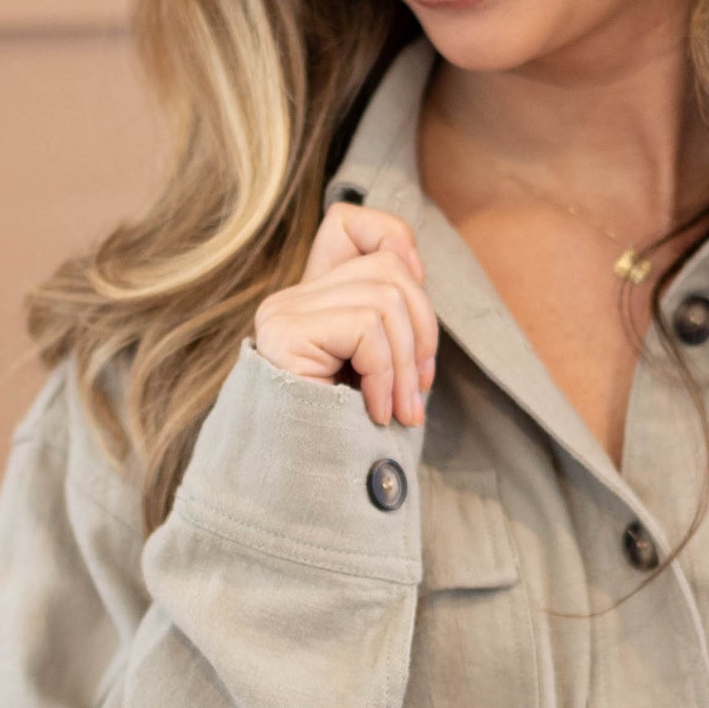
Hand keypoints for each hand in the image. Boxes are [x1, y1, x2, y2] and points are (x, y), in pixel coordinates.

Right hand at [254, 203, 438, 430]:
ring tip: (401, 411)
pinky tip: (376, 411)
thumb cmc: (346, 434)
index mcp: (313, 299)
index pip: (348, 222)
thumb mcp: (379, 369)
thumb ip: (391, 321)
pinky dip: (385, 374)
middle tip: (419, 391)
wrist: (302, 484)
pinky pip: (366, 329)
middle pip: (387, 268)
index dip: (394, 240)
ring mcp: (284, 313)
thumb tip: (420, 273)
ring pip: (384, 299)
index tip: (417, 291)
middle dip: (423, 331)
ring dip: (407, 364)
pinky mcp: (286, 333)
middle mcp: (291, 298)